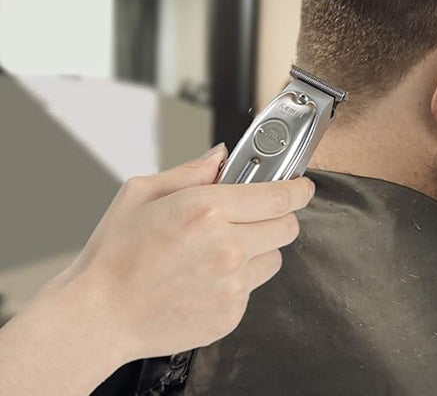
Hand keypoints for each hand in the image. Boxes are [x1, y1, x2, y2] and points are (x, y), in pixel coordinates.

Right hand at [43, 144, 314, 361]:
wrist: (99, 315)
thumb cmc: (114, 254)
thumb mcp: (142, 193)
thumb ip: (191, 170)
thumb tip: (221, 156)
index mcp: (207, 209)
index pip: (279, 195)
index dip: (298, 189)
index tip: (302, 186)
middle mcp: (227, 246)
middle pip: (287, 226)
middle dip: (277, 215)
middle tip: (254, 214)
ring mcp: (232, 284)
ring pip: (275, 257)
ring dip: (259, 248)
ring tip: (222, 248)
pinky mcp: (231, 313)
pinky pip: (254, 287)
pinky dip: (241, 278)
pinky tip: (208, 276)